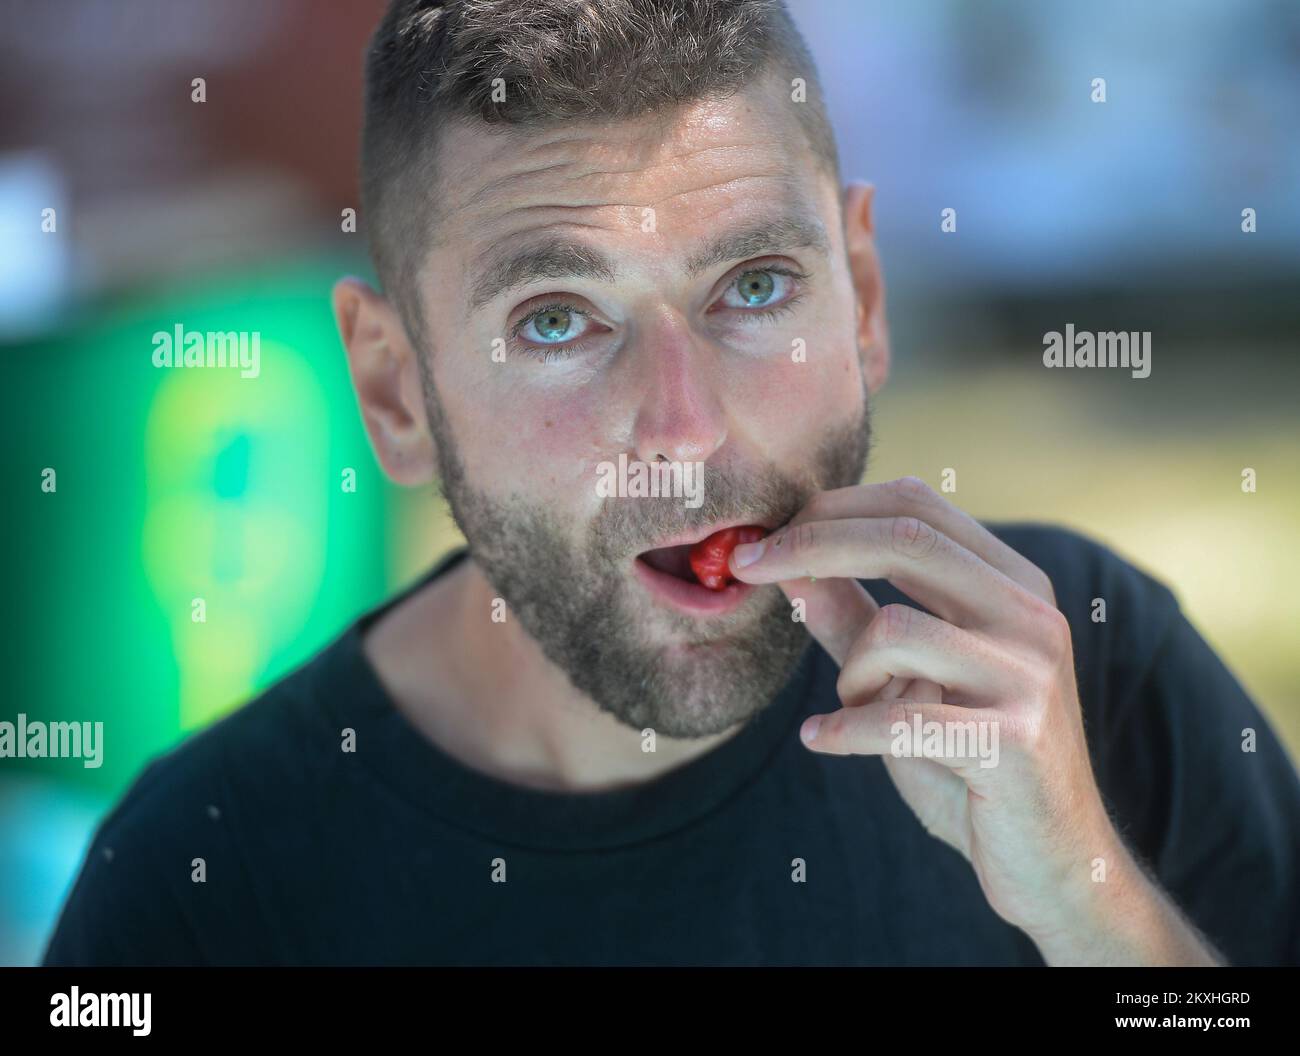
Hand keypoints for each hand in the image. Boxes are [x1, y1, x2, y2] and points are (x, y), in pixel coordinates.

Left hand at [727, 477, 1131, 947]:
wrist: (1054, 860)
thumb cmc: (969, 763)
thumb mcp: (902, 679)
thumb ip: (851, 620)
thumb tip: (787, 565)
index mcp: (1013, 583)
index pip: (916, 506)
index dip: (831, 510)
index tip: (765, 536)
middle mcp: (1031, 614)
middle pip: (906, 540)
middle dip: (811, 545)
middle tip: (748, 568)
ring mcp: (1031, 674)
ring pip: (894, 630)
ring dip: (849, 673)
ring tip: (854, 708)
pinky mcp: (1015, 739)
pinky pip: (897, 718)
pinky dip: (842, 729)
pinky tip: (819, 739)